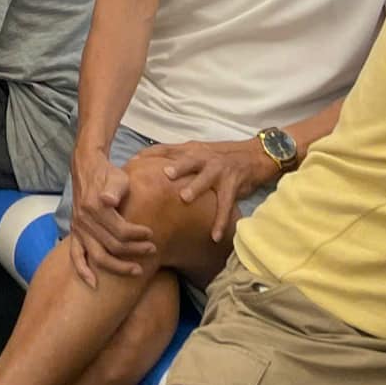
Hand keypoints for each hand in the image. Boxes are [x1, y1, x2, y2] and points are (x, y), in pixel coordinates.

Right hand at [67, 141, 155, 288]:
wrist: (87, 168)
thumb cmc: (108, 174)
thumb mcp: (117, 177)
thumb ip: (114, 188)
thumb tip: (108, 200)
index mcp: (94, 206)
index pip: (121, 231)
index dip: (138, 235)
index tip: (151, 234)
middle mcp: (84, 220)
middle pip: (113, 246)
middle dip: (135, 251)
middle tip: (152, 250)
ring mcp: (79, 228)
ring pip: (98, 256)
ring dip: (119, 267)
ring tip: (138, 270)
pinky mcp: (75, 232)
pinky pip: (75, 255)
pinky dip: (82, 270)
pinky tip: (93, 284)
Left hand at [148, 136, 277, 245]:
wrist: (253, 156)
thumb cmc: (218, 157)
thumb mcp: (196, 152)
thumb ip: (175, 159)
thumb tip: (146, 168)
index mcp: (190, 149)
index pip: (165, 149)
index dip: (149, 155)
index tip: (132, 164)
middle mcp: (203, 157)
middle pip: (187, 160)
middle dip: (175, 166)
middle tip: (163, 174)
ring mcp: (219, 170)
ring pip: (206, 177)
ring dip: (195, 187)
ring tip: (185, 197)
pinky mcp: (233, 185)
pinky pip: (226, 204)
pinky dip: (220, 220)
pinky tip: (214, 235)